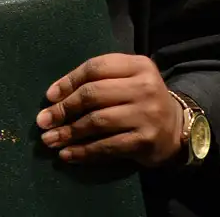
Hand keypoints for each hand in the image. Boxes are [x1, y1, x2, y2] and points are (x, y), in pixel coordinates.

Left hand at [35, 53, 182, 167]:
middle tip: (42, 121)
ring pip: (97, 122)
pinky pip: (107, 146)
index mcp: (138, 65)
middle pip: (93, 95)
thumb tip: (54, 96)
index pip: (95, 68)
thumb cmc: (140, 100)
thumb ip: (96, 80)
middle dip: (63, 109)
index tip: (49, 96)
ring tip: (49, 140)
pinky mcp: (145, 140)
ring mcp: (146, 114)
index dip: (68, 82)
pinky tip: (67, 155)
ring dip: (68, 132)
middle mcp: (145, 87)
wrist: (176, 128)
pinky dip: (83, 152)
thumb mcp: (126, 80)